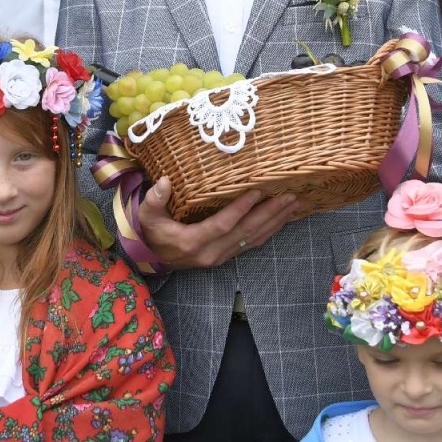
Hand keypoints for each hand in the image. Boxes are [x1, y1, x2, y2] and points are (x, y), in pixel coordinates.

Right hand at [136, 175, 298, 268]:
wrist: (153, 259)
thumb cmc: (151, 233)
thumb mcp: (147, 216)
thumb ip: (154, 200)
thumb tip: (164, 182)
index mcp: (192, 242)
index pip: (223, 224)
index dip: (241, 209)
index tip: (258, 192)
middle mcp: (211, 253)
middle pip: (246, 232)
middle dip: (270, 213)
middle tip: (290, 196)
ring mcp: (221, 257)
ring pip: (253, 238)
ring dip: (276, 221)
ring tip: (294, 204)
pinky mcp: (227, 256)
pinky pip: (252, 243)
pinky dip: (270, 230)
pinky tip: (283, 219)